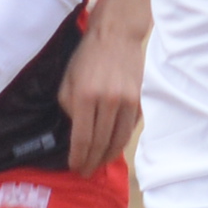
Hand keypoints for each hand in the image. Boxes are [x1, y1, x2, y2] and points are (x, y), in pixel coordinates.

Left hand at [61, 0, 149, 173]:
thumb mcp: (68, 80)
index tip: (74, 167)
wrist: (117, 35)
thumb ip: (70, 108)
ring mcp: (127, 102)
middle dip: (91, 161)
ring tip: (99, 164)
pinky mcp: (139, 100)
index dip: (78, 157)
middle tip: (85, 172)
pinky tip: (113, 147)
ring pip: (119, 140)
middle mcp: (108, 101)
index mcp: (86, 96)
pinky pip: (130, 129)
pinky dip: (121, 141)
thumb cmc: (86, 57)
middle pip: (100, 143)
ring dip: (108, 156)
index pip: (82, 137)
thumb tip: (77, 131)